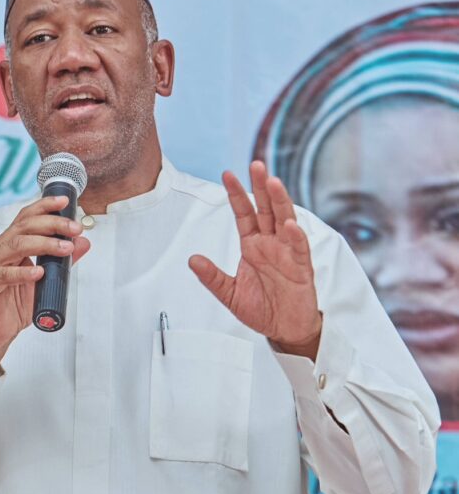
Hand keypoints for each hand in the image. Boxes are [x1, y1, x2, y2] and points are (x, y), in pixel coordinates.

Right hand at [0, 194, 90, 388]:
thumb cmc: (13, 304)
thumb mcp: (44, 280)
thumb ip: (62, 261)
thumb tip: (83, 243)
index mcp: (7, 244)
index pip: (26, 218)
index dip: (44, 207)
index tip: (65, 202)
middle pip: (23, 227)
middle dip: (52, 224)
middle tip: (73, 229)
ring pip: (15, 245)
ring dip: (43, 244)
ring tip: (64, 248)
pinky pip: (4, 275)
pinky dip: (22, 273)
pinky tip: (38, 273)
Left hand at [189, 161, 321, 358]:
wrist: (283, 328)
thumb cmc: (260, 308)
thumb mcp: (228, 293)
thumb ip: (211, 277)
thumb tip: (192, 260)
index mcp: (252, 245)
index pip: (244, 213)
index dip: (237, 195)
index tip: (227, 174)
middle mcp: (270, 243)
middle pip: (267, 209)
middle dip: (261, 187)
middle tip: (256, 165)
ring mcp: (287, 252)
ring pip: (285, 220)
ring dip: (280, 201)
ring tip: (273, 182)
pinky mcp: (301, 267)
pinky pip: (299, 248)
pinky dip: (295, 236)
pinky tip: (289, 224)